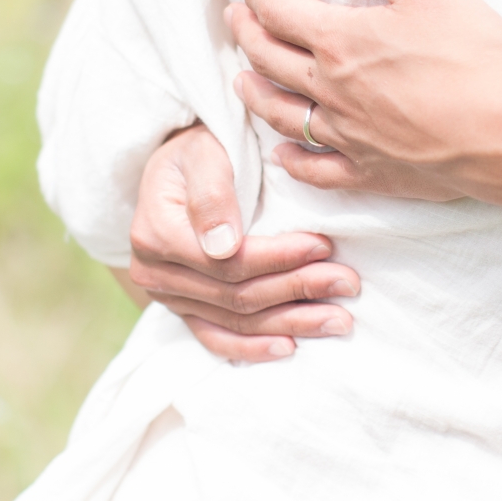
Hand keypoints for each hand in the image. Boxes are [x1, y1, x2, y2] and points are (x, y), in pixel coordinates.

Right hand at [123, 123, 358, 362]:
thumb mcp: (202, 153)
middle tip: (346, 283)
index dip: (278, 258)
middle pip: (236, 295)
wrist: (179, 167)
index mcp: (156, 234)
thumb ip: (212, 194)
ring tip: (338, 319)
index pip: (228, 261)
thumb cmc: (198, 152)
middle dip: (297, 290)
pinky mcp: (183, 310)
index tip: (323, 246)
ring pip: (235, 321)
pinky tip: (290, 348)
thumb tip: (223, 247)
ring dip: (290, 323)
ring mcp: (167, 297)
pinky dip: (253, 348)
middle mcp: (154, 273)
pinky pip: (216, 339)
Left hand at [228, 0, 501, 204]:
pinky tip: (283, 156)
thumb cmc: (471, 57)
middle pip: (270, 59)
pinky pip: (318, 170)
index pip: (279, 12)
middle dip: (246, 34)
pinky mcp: (371, 172)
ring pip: (282, 114)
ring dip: (255, 93)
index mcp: (340, 41)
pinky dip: (294, 161)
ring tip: (240, 80)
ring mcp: (348, 136)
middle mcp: (331, 90)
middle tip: (235, 19)